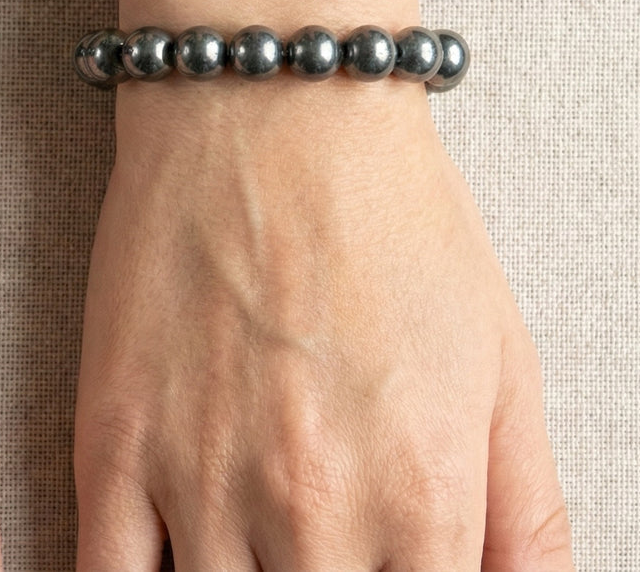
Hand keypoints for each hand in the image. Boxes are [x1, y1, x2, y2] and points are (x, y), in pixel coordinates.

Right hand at [74, 81, 572, 569]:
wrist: (270, 114)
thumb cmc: (388, 220)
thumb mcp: (505, 369)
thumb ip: (527, 521)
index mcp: (422, 503)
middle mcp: (311, 511)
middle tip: (313, 557)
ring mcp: (200, 482)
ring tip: (251, 554)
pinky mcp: (112, 445)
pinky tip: (162, 571)